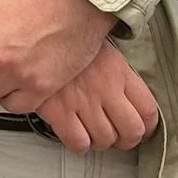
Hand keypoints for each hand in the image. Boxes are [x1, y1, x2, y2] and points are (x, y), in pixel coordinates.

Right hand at [34, 42, 159, 152]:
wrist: (29, 32)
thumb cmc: (62, 41)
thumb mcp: (98, 48)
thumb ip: (117, 73)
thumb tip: (128, 97)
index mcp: (118, 71)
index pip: (148, 110)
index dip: (147, 127)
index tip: (140, 129)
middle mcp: (105, 88)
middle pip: (131, 131)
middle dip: (125, 140)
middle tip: (116, 137)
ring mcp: (82, 101)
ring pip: (105, 140)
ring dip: (99, 142)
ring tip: (90, 133)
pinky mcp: (58, 110)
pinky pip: (78, 142)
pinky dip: (78, 144)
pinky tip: (73, 134)